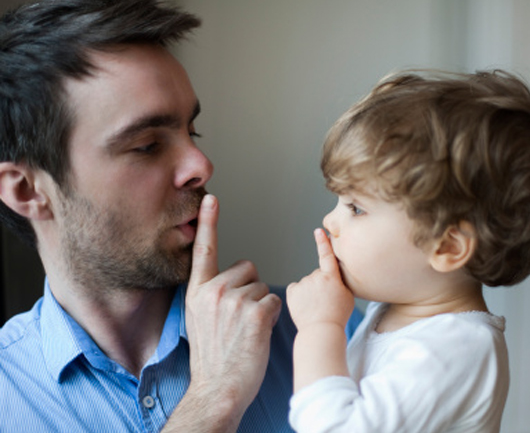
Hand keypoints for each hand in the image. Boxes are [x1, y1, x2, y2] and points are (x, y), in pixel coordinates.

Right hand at [165, 194, 281, 431]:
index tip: (210, 197)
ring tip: (246, 331)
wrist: (219, 388)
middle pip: (248, 269)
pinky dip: (272, 316)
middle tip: (239, 320)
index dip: (209, 222)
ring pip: (263, 287)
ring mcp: (234, 301)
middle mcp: (213, 291)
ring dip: (262, 306)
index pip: (204, 250)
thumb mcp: (199, 320)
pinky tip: (257, 334)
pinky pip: (275, 300)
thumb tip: (233, 281)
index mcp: (197, 292)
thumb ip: (211, 296)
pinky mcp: (256, 313)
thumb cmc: (214, 358)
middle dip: (250, 289)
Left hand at [286, 228, 354, 330]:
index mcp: (331, 276)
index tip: (319, 230)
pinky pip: (296, 289)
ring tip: (316, 307)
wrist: (321, 331)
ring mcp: (302, 284)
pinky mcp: (292, 292)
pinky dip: (299, 295)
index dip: (323, 242)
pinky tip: (305, 306)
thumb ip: (341, 280)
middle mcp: (315, 276)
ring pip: (307, 283)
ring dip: (310, 291)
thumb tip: (333, 273)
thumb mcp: (348, 295)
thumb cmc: (338, 315)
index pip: (327, 254)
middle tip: (326, 301)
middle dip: (321, 284)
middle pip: (318, 275)